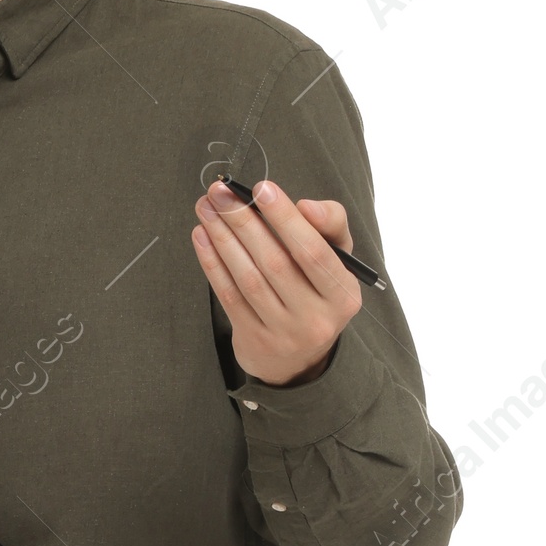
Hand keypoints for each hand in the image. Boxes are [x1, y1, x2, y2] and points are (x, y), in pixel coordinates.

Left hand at [191, 181, 362, 387]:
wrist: (299, 357)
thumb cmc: (319, 290)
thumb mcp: (338, 258)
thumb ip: (330, 224)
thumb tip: (306, 207)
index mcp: (343, 295)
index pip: (314, 252)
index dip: (286, 220)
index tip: (261, 188)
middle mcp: (315, 319)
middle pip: (275, 263)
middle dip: (244, 222)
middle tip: (221, 192)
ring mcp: (283, 334)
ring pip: (248, 278)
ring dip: (223, 238)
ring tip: (207, 208)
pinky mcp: (253, 340)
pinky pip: (229, 296)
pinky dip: (213, 263)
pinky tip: (203, 236)